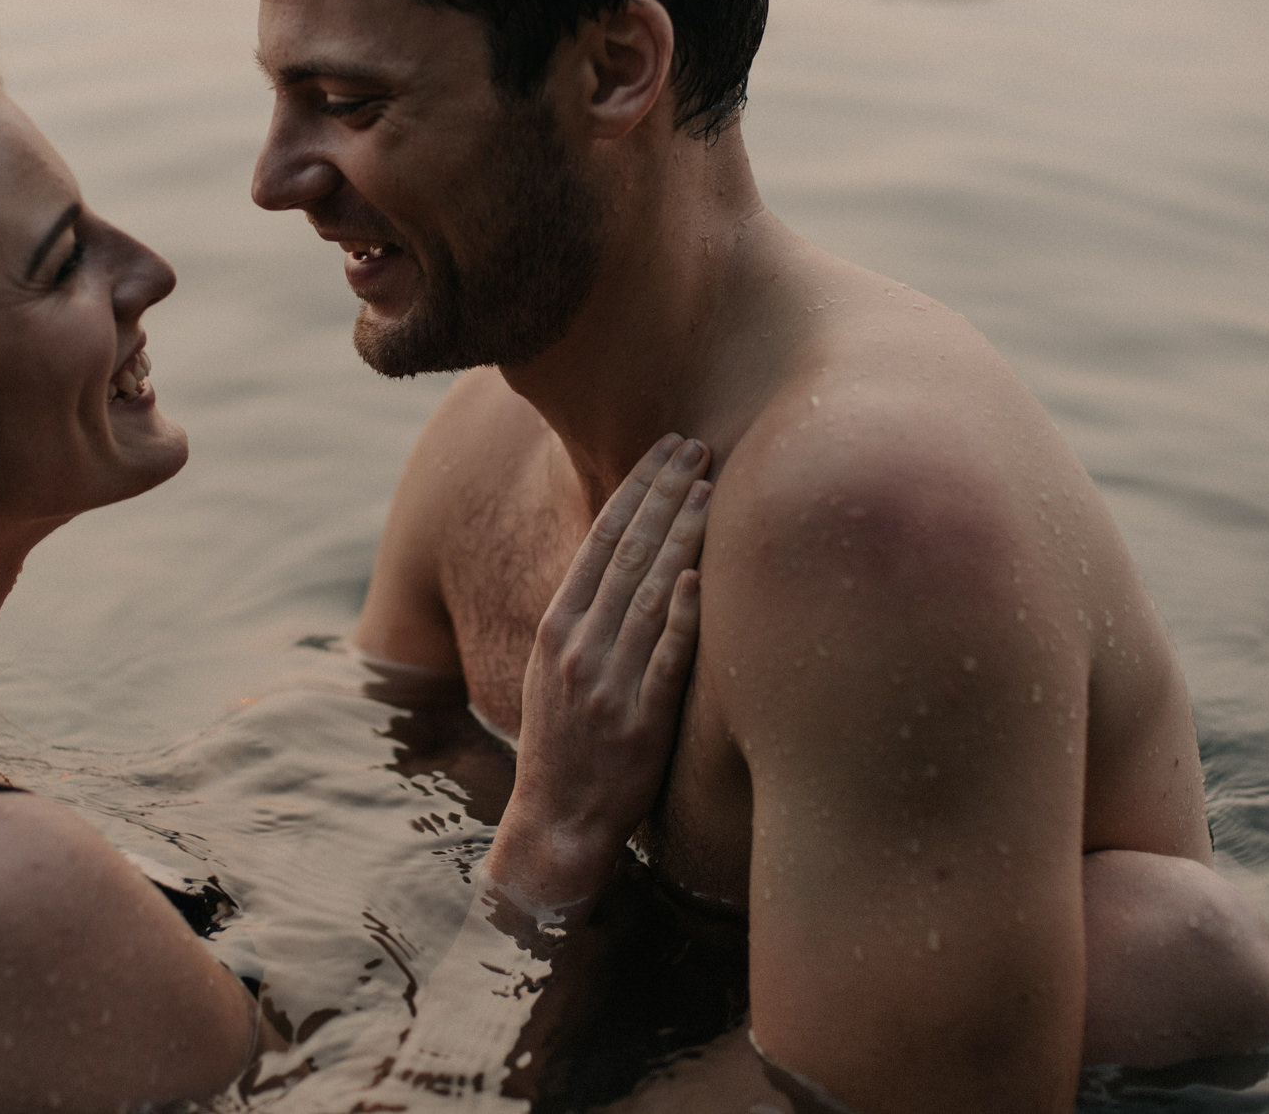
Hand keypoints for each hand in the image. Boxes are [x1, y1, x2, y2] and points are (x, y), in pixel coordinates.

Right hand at [488, 433, 711, 912]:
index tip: (667, 448)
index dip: (637, 488)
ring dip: (682, 535)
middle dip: (665, 492)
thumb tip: (638, 558)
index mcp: (557, 625)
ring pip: (651, 592)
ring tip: (712, 487)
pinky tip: (701, 576)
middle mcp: (579, 645)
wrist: (556, 822)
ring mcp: (609, 683)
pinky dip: (682, 615)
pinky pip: (665, 659)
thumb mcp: (561, 668)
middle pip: (628, 552)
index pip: (601, 537)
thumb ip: (592, 616)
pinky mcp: (641, 722)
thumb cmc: (567, 742)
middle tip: (699, 445)